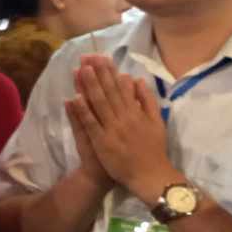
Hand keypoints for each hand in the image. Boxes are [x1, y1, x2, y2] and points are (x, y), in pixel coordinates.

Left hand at [68, 56, 180, 202]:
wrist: (151, 176)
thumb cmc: (154, 149)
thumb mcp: (157, 122)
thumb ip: (148, 101)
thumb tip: (137, 80)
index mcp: (136, 112)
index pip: (121, 87)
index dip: (110, 72)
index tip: (101, 57)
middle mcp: (124, 117)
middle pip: (108, 92)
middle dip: (97, 73)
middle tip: (87, 56)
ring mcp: (113, 129)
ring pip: (99, 104)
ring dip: (88, 86)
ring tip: (79, 69)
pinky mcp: (102, 142)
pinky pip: (91, 124)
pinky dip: (83, 110)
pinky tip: (74, 97)